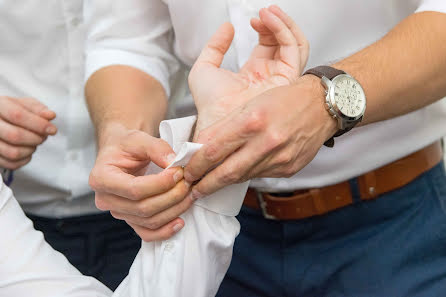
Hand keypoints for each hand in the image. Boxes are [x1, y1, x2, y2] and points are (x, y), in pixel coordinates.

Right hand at [0, 96, 56, 168]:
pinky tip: (27, 150)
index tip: (52, 130)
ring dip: (31, 150)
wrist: (0, 120)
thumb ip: (38, 109)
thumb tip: (50, 116)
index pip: (17, 115)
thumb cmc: (13, 110)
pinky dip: (25, 159)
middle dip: (36, 138)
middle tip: (43, 136)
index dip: (38, 124)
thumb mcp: (25, 105)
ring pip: (13, 152)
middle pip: (14, 135)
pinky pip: (11, 164)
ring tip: (35, 142)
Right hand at [89, 123, 192, 240]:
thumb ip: (156, 148)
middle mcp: (105, 199)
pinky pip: (147, 233)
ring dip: (174, 210)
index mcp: (100, 178)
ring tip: (189, 195)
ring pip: (148, 221)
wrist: (121, 152)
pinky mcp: (129, 220)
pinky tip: (180, 222)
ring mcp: (117, 212)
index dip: (161, 184)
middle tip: (189, 183)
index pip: (135, 189)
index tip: (179, 172)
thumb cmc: (126, 145)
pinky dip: (165, 231)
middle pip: (143, 208)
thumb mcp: (138, 138)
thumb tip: (174, 163)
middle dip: (171, 197)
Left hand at [183, 6, 336, 197]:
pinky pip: (260, 176)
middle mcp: (266, 142)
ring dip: (224, 182)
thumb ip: (226, 127)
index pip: (213, 150)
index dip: (196, 164)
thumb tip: (202, 147)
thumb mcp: (250, 105)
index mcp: (252, 121)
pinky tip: (240, 172)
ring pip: (243, 177)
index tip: (186, 171)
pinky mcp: (288, 169)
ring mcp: (279, 159)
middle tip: (192, 190)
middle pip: (226, 172)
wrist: (322, 106)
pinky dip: (246, 175)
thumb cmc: (284, 100)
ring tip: (210, 183)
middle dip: (205, 184)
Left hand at [189, 5, 308, 134]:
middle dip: (276, 24)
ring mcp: (280, 80)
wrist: (217, 124)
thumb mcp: (204, 70)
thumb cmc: (209, 105)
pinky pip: (294, 50)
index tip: (254, 19)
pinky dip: (284, 31)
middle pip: (283, 44)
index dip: (265, 29)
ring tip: (269, 11)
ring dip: (284, 24)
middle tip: (264, 12)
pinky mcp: (287, 81)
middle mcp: (270, 77)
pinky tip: (270, 20)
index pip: (269, 46)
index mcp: (254, 75)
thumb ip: (214, 47)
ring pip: (294, 46)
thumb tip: (227, 27)